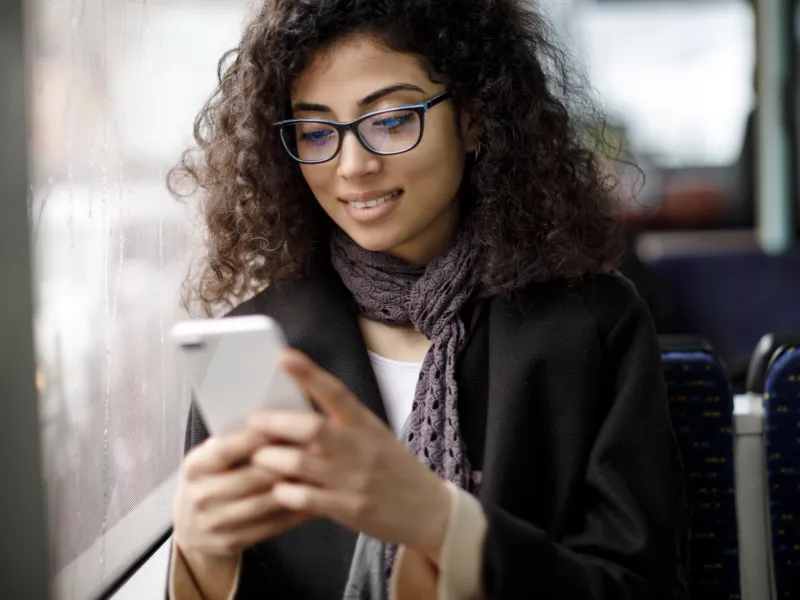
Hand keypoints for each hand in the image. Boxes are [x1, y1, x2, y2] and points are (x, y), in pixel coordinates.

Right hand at [172, 427, 310, 559]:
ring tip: (320, 471)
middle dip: (287, 461)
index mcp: (194, 468)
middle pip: (252, 477)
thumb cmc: (208, 481)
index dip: (257, 437)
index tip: (285, 424)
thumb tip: (273, 420)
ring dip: (296, 486)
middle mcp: (201, 496)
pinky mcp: (232, 541)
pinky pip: (272, 524)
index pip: (227, 449)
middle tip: (315, 448)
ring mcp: (216, 522)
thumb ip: (232, 442)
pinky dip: (296, 511)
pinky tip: (314, 498)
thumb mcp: (208, 458)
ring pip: (266, 502)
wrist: (192, 528)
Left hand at [248, 349, 451, 564]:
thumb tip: (295, 410)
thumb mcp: (374, 437)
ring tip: (257, 457)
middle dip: (275, 423)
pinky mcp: (349, 509)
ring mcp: (354, 479)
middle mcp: (360, 448)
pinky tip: (278, 490)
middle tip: (253, 421)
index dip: (308, 373)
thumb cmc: (394, 469)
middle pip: (311, 428)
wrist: (429, 510)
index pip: (336, 392)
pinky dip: (285, 492)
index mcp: (365, 424)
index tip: (283, 356)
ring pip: (301, 462)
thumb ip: (341, 424)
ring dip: (271, 459)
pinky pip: (306, 499)